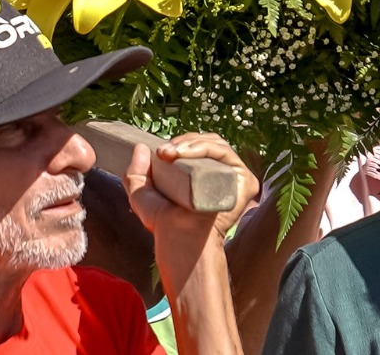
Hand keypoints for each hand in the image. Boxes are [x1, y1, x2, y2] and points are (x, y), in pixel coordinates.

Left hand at [122, 131, 259, 261]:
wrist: (179, 239)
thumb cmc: (164, 225)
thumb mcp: (142, 196)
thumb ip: (135, 174)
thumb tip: (141, 147)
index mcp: (204, 174)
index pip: (199, 146)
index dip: (182, 142)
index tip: (161, 151)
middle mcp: (222, 174)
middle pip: (209, 142)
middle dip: (185, 141)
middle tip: (165, 152)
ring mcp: (234, 177)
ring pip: (218, 145)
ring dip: (193, 143)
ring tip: (173, 152)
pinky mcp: (245, 182)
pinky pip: (228, 156)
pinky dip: (209, 148)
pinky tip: (189, 154)